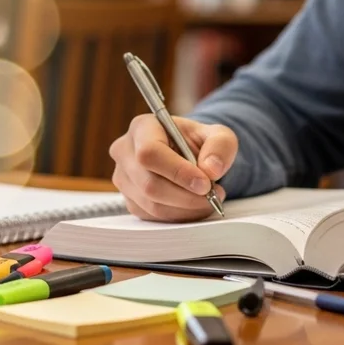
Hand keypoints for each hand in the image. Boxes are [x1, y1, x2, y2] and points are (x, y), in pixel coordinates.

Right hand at [109, 114, 237, 222]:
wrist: (190, 156)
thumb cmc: (199, 142)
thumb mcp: (218, 135)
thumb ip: (220, 146)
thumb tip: (211, 169)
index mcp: (142, 127)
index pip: (150, 153)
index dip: (177, 172)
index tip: (204, 183)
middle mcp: (125, 152)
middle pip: (149, 184)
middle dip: (186, 196)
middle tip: (213, 195)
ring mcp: (123, 179)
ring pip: (152, 205)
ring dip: (186, 208)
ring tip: (208, 200)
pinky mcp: (130, 200)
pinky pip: (153, 217)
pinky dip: (179, 216)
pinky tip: (194, 206)